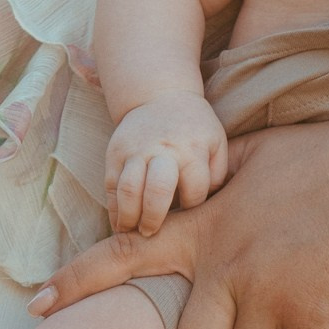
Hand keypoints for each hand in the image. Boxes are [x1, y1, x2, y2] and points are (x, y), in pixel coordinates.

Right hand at [105, 95, 229, 235]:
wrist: (160, 95)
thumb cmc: (193, 128)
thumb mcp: (216, 142)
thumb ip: (218, 173)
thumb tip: (207, 206)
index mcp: (193, 150)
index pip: (193, 193)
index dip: (190, 209)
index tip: (186, 212)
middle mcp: (163, 150)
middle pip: (157, 192)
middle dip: (154, 219)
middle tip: (151, 232)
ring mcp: (136, 151)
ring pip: (128, 191)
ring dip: (128, 218)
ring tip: (132, 231)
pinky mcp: (115, 153)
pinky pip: (110, 187)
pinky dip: (113, 210)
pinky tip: (120, 222)